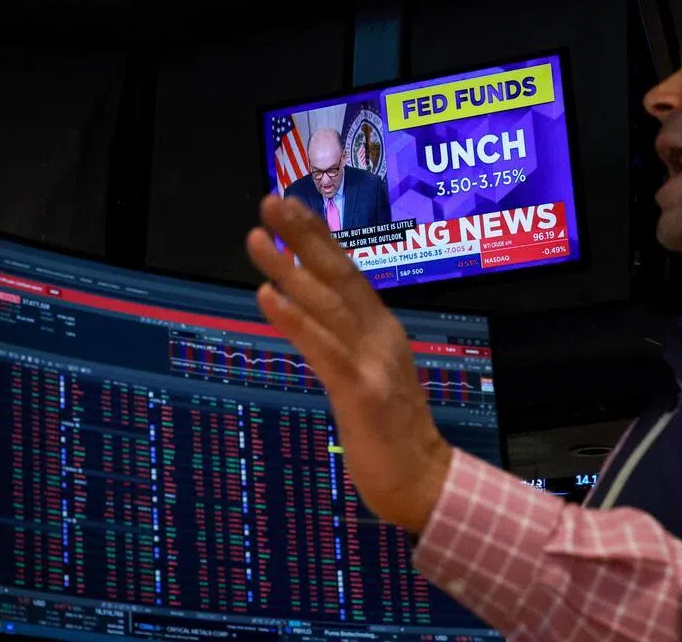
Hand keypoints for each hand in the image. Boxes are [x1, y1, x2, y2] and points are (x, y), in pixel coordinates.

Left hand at [245, 195, 452, 532]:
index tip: (289, 209)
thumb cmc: (392, 434)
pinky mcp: (363, 392)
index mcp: (383, 331)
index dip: (318, 239)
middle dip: (303, 235)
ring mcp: (374, 362)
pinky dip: (295, 319)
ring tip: (256, 238)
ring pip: (326, 304)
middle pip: (339, 275)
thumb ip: (348, 344)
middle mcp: (381, 336)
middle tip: (270, 200)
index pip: (347, 274)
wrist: (424, 482)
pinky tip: (268, 296)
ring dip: (288, 268)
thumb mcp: (372, 376)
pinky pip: (324, 349)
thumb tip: (315, 316)